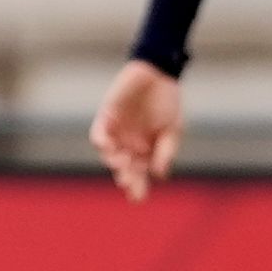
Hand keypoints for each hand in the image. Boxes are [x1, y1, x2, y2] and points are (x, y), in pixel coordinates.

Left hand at [90, 57, 182, 199]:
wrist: (158, 72)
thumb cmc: (167, 101)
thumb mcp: (173, 129)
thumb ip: (166, 151)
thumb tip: (158, 175)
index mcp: (146, 152)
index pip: (140, 176)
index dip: (137, 188)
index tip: (137, 198)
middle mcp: (129, 145)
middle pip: (124, 169)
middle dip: (126, 178)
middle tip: (128, 184)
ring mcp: (117, 132)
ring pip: (110, 155)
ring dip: (114, 162)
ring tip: (121, 165)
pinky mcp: (106, 117)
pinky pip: (98, 135)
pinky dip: (102, 143)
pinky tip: (109, 147)